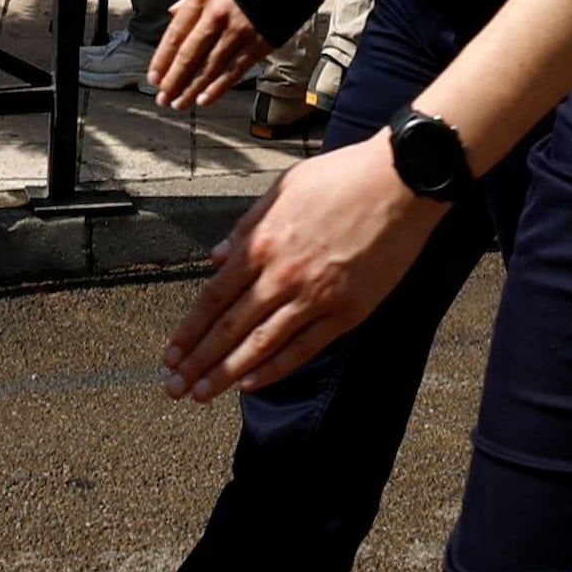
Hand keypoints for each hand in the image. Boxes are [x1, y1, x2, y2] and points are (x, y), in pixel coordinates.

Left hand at [152, 0, 270, 110]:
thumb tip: (174, 12)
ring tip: (180, 103)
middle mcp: (217, 15)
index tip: (154, 76)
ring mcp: (239, 31)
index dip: (162, 59)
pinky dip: (218, 88)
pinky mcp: (259, 44)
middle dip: (173, 80)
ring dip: (192, 89)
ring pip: (209, 68)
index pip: (175, 34)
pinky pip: (234, 71)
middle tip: (163, 97)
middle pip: (189, 55)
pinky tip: (205, 99)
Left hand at [161, 132, 444, 401]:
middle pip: (230, 328)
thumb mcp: (283, 188)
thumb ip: (246, 226)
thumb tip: (216, 258)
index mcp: (263, 242)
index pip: (214, 297)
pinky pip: (304, 349)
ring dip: (227, 374)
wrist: (401, 181)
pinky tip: (251, 384)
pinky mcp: (348, 311)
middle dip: (198, 362)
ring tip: (201, 395)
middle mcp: (283, 274)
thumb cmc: (342, 176)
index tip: (170, 355)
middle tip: (174, 388)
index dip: (189, 331)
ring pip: (261, 345)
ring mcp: (316, 296)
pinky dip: (275, 369)